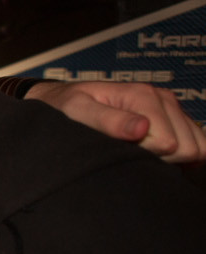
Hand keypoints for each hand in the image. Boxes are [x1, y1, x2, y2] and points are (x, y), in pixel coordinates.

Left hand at [28, 80, 205, 162]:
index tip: (122, 150)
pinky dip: (179, 156)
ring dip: (172, 157)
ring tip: (137, 151)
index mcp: (143, 95)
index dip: (147, 155)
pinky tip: (152, 154)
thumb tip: (142, 129)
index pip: (171, 144)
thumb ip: (108, 121)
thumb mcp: (78, 112)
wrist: (62, 100)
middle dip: (162, 157)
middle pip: (189, 147)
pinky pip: (196, 145)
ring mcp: (170, 109)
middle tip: (129, 151)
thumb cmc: (65, 107)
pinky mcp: (173, 119)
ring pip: (197, 147)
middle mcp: (162, 99)